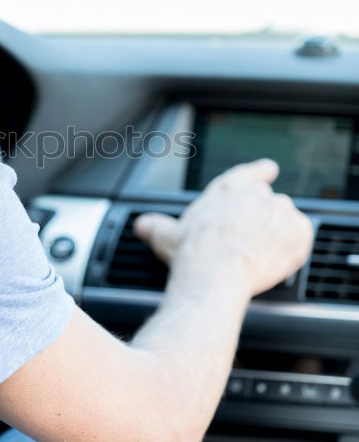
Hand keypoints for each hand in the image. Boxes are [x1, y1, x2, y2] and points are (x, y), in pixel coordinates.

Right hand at [134, 159, 313, 297]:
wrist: (218, 271)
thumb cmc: (193, 251)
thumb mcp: (167, 235)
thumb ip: (156, 226)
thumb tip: (141, 224)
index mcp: (230, 189)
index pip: (252, 173)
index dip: (261, 172)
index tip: (269, 170)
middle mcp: (258, 194)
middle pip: (267, 203)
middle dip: (261, 221)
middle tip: (248, 242)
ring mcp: (280, 212)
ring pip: (284, 220)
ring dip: (278, 234)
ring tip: (262, 255)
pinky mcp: (298, 232)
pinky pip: (301, 237)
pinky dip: (294, 247)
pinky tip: (278, 259)